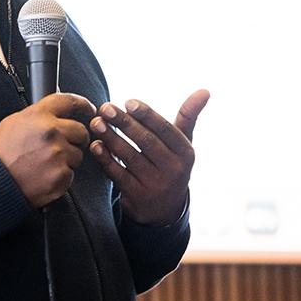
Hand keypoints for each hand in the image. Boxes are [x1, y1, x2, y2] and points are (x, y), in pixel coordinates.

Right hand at [0, 93, 96, 207]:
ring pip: (77, 155)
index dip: (83, 105)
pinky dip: (60, 176)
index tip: (89, 109)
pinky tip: (44, 176)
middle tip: (61, 146)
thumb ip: (38, 116)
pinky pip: (70, 174)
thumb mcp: (14, 123)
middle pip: (81, 131)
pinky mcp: (61, 176)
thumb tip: (56, 113)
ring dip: (67, 159)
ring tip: (45, 164)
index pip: (69, 102)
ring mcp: (58, 155)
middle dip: (75, 139)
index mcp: (39, 116)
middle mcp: (52, 132)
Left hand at [89, 90, 209, 224]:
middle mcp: (174, 170)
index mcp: (185, 153)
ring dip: (111, 138)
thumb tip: (205, 90)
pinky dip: (106, 159)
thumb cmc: (170, 164)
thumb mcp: (182, 144)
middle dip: (124, 123)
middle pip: (146, 142)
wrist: (164, 210)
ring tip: (96, 122)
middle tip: (105, 108)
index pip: (165, 129)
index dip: (147, 115)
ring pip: (130, 157)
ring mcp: (155, 185)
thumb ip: (188, 116)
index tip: (128, 102)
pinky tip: (95, 145)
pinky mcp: (137, 197)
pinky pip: (118, 175)